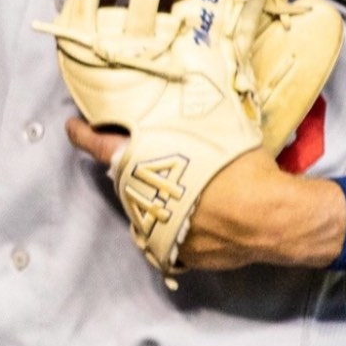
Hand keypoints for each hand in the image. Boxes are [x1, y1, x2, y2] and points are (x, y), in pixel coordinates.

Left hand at [63, 121, 345, 270]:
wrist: (273, 219)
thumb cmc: (244, 169)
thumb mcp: (215, 130)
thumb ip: (188, 121)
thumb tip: (187, 90)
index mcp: (143, 165)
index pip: (99, 145)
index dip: (82, 134)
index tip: (72, 127)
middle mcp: (143, 201)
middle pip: (127, 180)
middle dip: (136, 169)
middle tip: (157, 159)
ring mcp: (158, 232)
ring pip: (148, 210)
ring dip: (158, 198)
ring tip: (189, 189)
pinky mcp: (178, 254)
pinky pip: (171, 236)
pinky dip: (182, 225)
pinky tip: (203, 216)